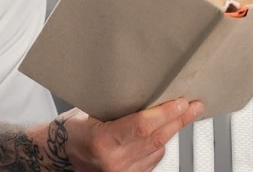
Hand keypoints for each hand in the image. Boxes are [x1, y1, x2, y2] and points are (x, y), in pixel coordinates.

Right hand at [61, 99, 203, 170]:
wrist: (57, 155)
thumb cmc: (73, 128)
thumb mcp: (92, 110)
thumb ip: (120, 106)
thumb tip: (152, 90)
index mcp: (102, 142)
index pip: (142, 126)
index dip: (165, 113)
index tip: (182, 102)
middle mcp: (112, 163)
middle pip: (155, 139)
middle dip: (179, 121)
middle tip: (195, 105)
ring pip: (157, 151)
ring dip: (173, 131)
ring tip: (184, 114)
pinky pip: (151, 161)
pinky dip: (159, 145)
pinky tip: (164, 132)